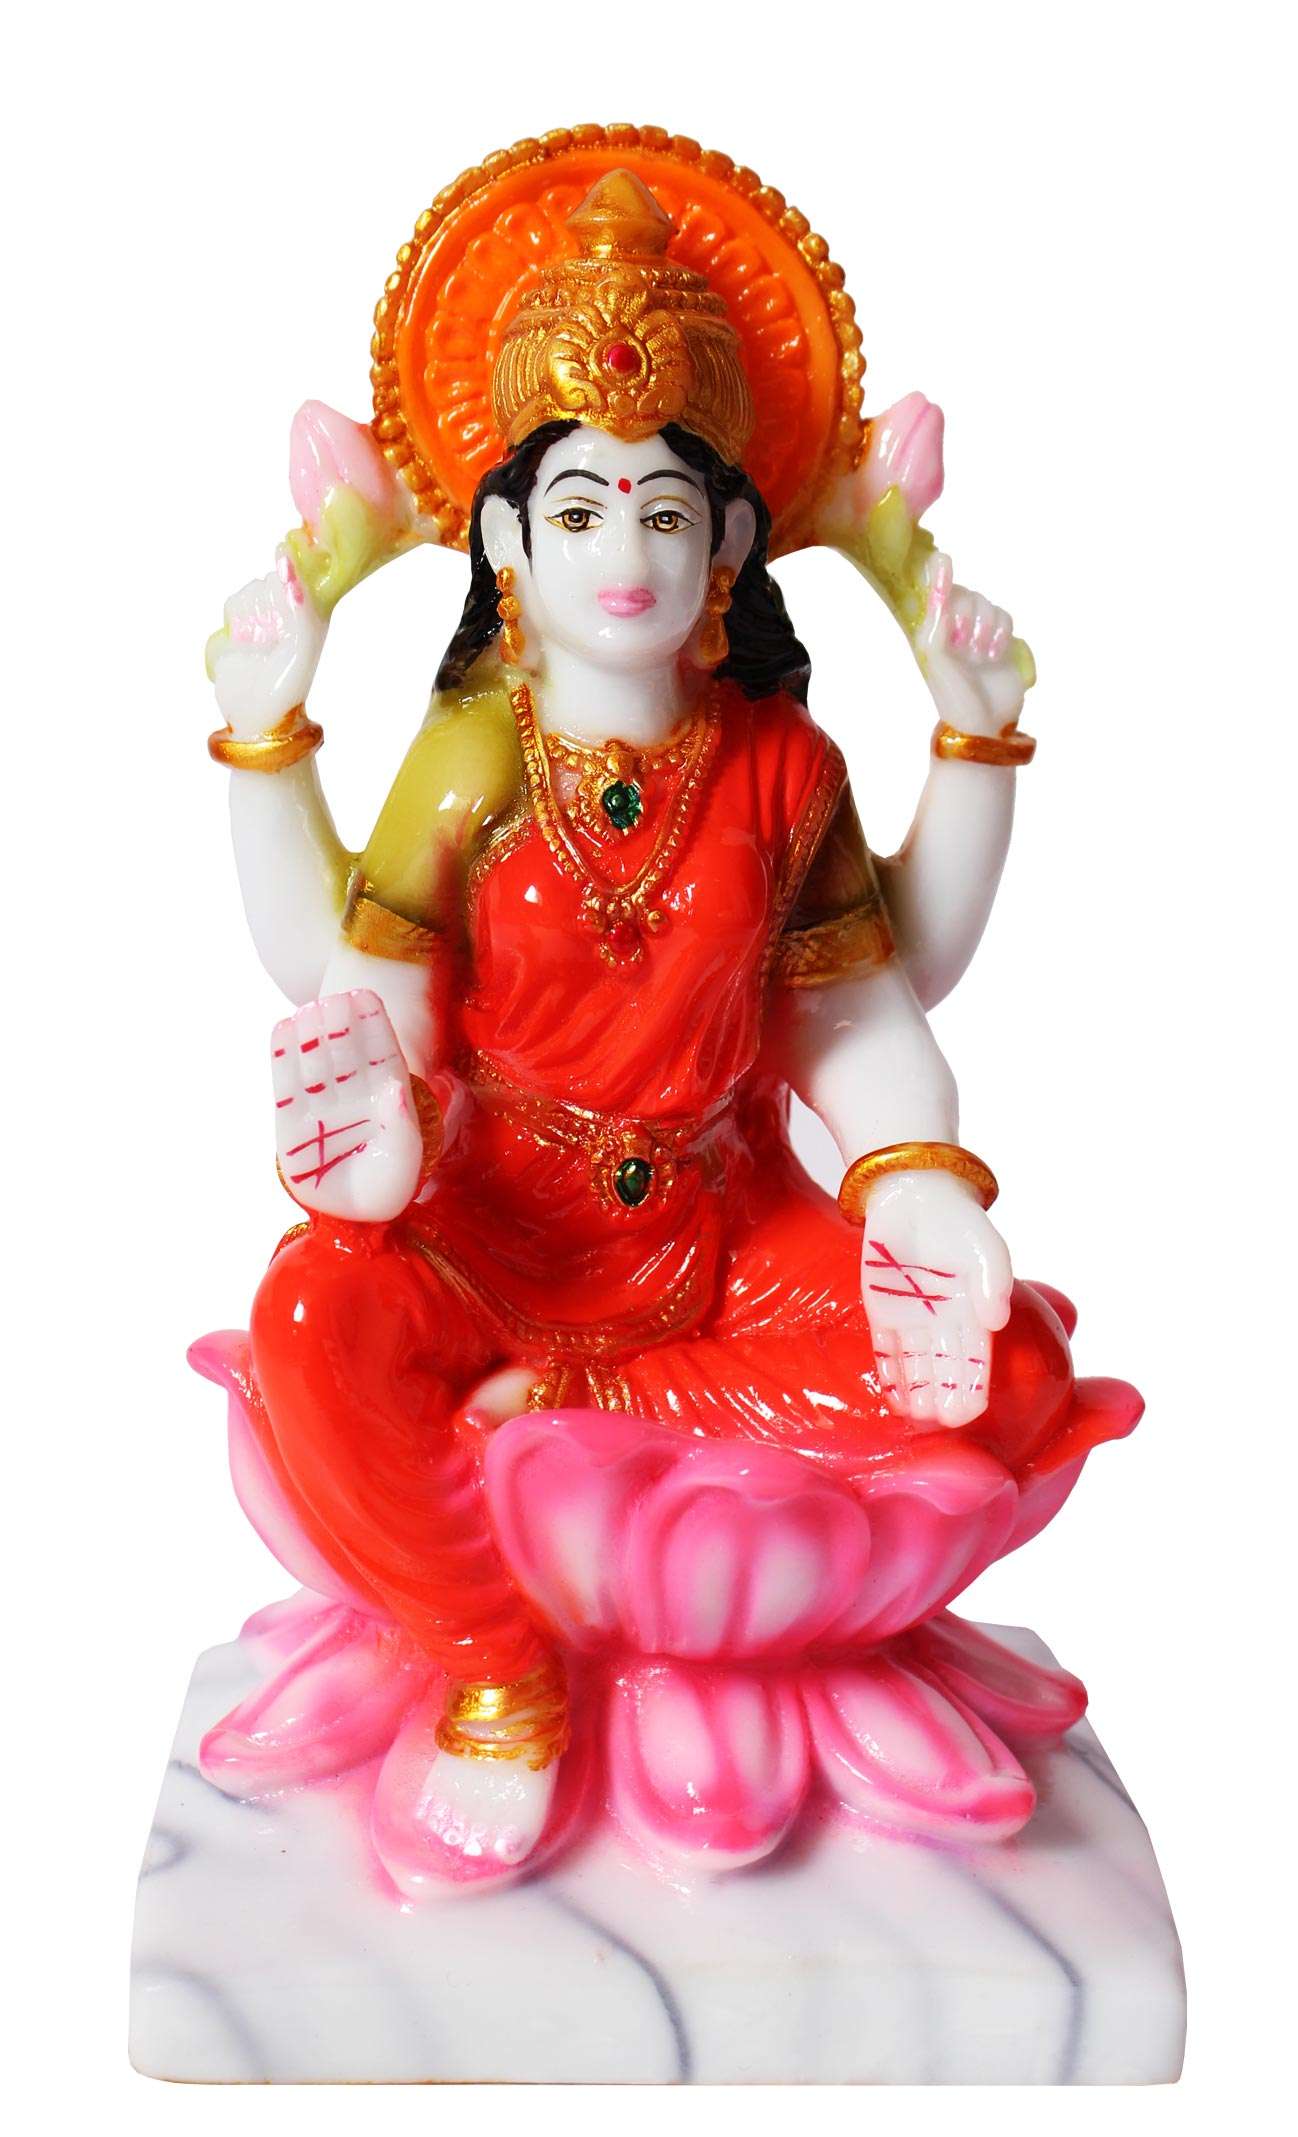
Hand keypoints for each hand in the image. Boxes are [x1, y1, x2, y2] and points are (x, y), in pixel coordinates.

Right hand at [207, 548, 326, 735]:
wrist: (254, 717)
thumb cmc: (284, 690)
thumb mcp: (301, 649)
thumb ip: (300, 609)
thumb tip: (288, 570)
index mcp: (314, 618)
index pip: (296, 578)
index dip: (284, 590)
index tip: (281, 615)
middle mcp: (290, 614)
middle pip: (269, 582)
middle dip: (265, 607)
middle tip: (269, 640)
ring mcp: (265, 618)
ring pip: (249, 592)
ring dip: (249, 618)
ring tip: (256, 647)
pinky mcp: (241, 625)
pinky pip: (233, 604)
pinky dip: (234, 624)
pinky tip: (243, 646)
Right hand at [272, 990, 423, 1222]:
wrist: (348, 1222)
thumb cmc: (384, 1192)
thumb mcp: (405, 1162)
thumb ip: (403, 1126)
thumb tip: (395, 1088)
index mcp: (384, 1105)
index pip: (380, 1058)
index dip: (373, 1027)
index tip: (365, 996)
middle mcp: (351, 1101)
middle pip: (346, 1054)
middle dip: (342, 1025)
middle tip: (336, 995)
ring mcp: (320, 1110)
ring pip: (317, 1063)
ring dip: (314, 1034)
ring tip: (311, 1006)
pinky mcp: (290, 1124)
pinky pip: (286, 1085)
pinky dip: (283, 1057)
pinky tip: (283, 1027)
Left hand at [861, 1169, 1011, 1427]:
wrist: (913, 1196)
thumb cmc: (957, 1221)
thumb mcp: (983, 1245)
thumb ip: (995, 1279)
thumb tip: (998, 1319)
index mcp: (973, 1312)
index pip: (975, 1358)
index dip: (972, 1386)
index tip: (969, 1411)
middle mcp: (944, 1324)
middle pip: (945, 1368)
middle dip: (945, 1396)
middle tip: (942, 1421)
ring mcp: (912, 1321)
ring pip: (916, 1366)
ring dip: (918, 1391)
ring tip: (919, 1416)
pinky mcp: (882, 1314)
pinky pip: (885, 1351)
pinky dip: (889, 1374)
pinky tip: (892, 1399)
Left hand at [915, 551, 1031, 737]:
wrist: (985, 723)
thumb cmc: (953, 695)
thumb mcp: (935, 658)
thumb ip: (934, 620)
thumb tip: (940, 585)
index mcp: (929, 630)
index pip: (932, 589)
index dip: (938, 573)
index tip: (943, 559)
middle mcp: (951, 626)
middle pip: (964, 594)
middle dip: (968, 615)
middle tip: (964, 646)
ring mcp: (976, 631)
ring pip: (986, 603)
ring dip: (985, 628)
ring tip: (980, 657)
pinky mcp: (999, 638)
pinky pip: (1005, 616)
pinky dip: (1002, 633)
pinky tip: (995, 655)